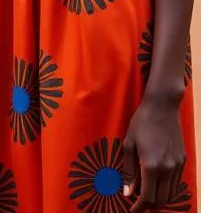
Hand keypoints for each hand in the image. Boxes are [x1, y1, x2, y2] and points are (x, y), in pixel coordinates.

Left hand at [122, 94, 185, 210]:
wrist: (162, 107)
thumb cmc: (141, 123)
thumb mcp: (128, 144)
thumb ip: (128, 170)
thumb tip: (127, 192)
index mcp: (151, 166)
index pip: (147, 197)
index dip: (138, 208)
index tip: (131, 211)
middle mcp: (167, 170)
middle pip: (161, 200)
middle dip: (149, 207)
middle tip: (137, 206)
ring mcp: (177, 166)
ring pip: (170, 194)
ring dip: (159, 199)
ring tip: (146, 196)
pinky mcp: (183, 161)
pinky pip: (176, 184)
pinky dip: (167, 190)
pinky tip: (157, 184)